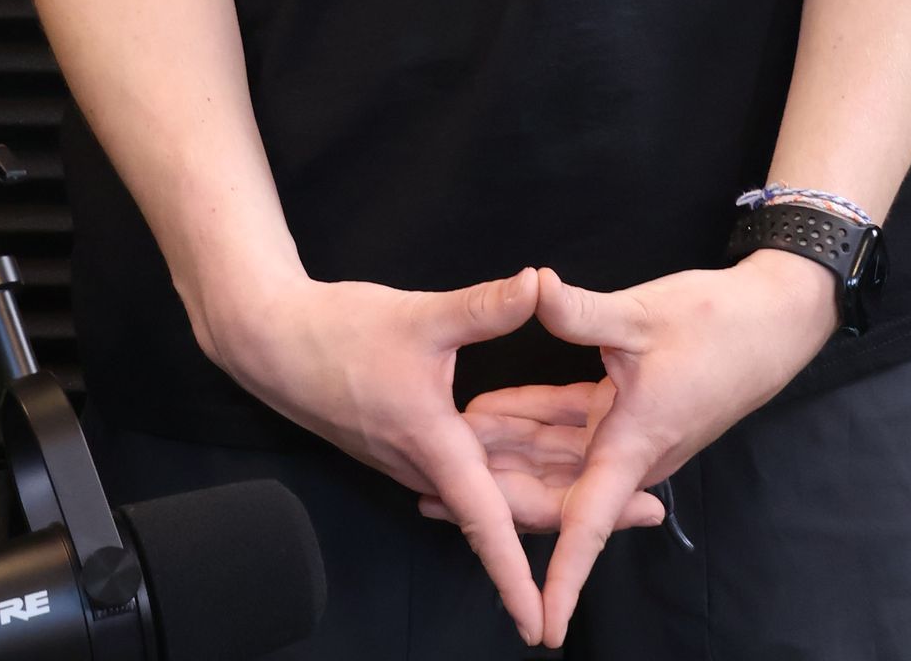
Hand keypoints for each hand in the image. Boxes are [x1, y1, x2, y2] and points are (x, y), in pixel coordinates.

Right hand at [203, 264, 554, 645]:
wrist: (272, 340)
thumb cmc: (339, 333)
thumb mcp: (419, 315)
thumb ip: (482, 307)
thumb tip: (537, 283)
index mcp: (432, 446)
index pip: (485, 524)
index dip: (517, 577)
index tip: (543, 629)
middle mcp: (421, 465)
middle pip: (495, 511)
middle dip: (556, 523)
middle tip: (638, 518)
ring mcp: (407, 457)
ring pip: (478, 488)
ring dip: (530, 493)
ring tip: (589, 492)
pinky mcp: (397, 441)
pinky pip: (458, 468)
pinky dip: (498, 465)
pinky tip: (525, 448)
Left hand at [421, 252, 841, 647]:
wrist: (771, 320)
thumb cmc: (717, 324)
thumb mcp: (644, 316)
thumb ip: (582, 313)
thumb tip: (534, 287)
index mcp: (634, 445)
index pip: (587, 522)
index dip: (562, 576)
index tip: (541, 624)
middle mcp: (630, 453)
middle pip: (552, 490)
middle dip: (493, 492)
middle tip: (427, 492)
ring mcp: (629, 435)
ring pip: (556, 459)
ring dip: (508, 455)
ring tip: (446, 449)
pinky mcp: (630, 413)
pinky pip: (571, 429)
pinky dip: (534, 422)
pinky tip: (494, 411)